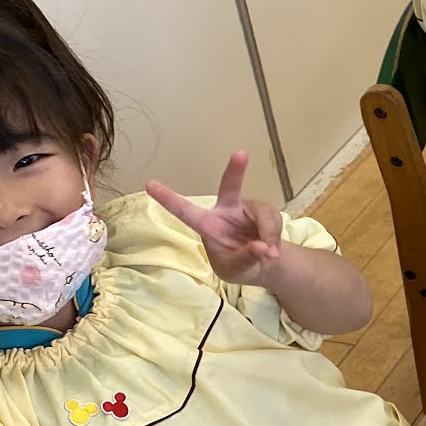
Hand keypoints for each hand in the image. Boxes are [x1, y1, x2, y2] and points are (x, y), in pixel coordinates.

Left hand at [147, 151, 284, 285]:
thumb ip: (246, 259)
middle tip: (241, 154)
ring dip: (269, 233)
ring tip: (270, 255)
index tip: (149, 184)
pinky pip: (274, 220)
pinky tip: (273, 250)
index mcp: (206, 225)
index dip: (167, 198)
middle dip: (235, 171)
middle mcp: (225, 211)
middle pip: (230, 187)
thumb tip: (263, 247)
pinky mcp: (264, 211)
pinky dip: (276, 236)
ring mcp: (247, 209)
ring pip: (263, 214)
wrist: (262, 265)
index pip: (184, 211)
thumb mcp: (235, 270)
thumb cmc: (238, 265)